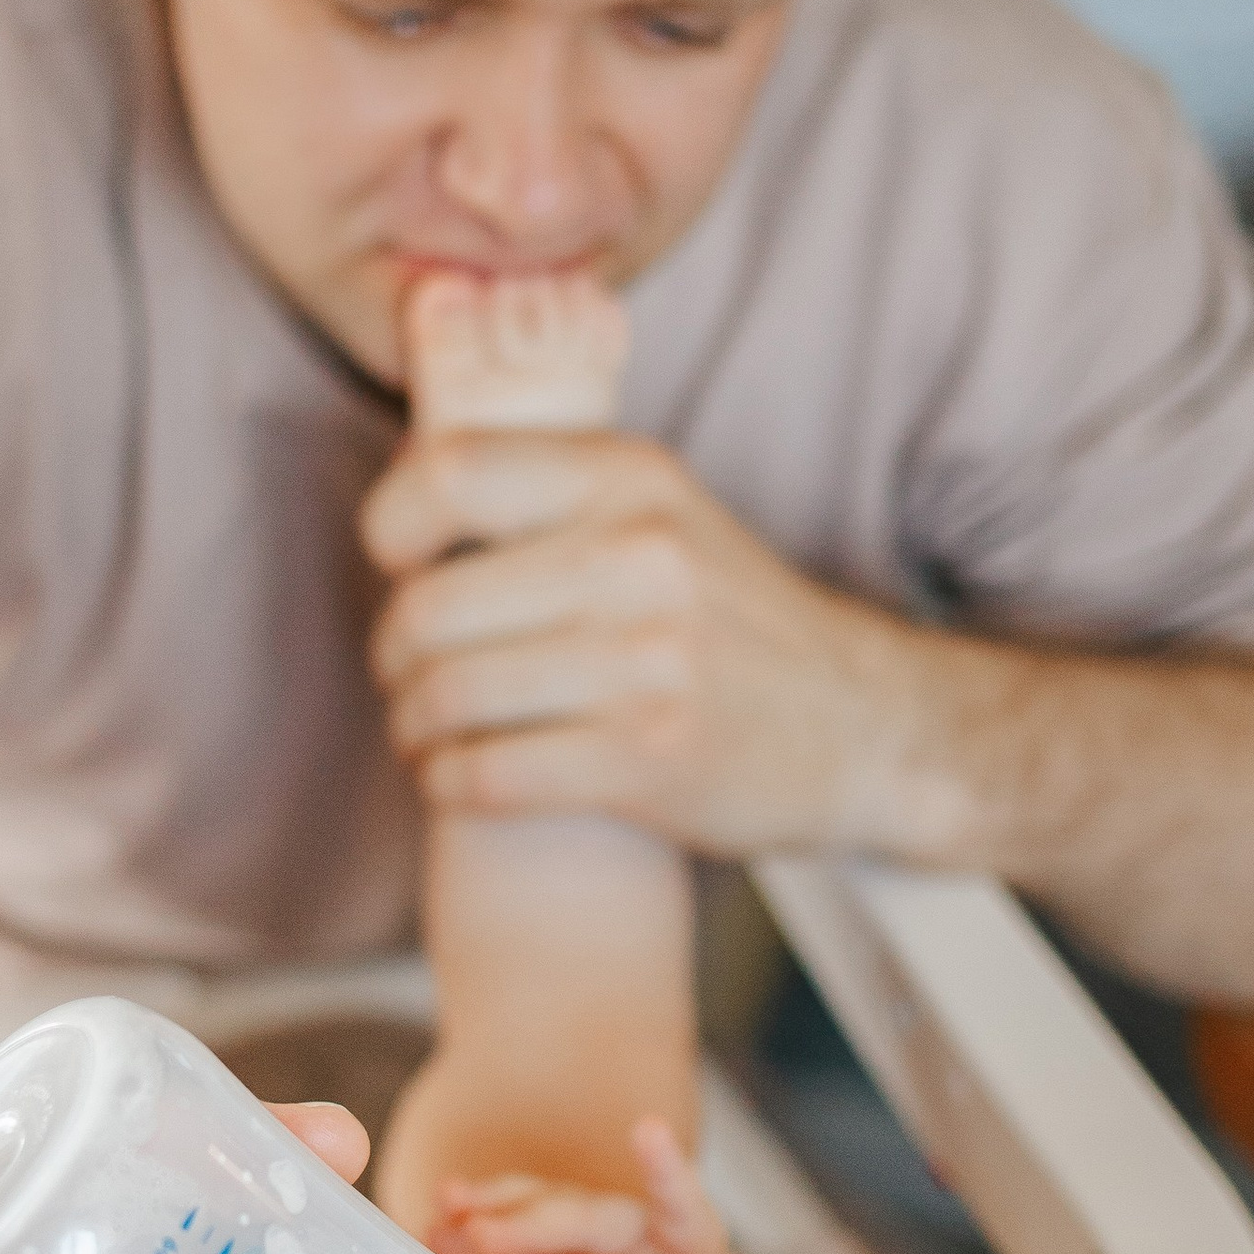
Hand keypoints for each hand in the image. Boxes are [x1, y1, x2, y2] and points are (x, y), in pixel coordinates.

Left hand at [362, 429, 901, 853]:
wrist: (863, 726)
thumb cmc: (733, 624)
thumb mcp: (667, 515)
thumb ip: (558, 493)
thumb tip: (414, 494)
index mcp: (631, 479)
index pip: (452, 471)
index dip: (391, 523)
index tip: (398, 563)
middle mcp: (638, 559)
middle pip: (430, 606)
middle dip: (393, 654)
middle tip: (405, 673)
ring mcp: (646, 663)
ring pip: (448, 695)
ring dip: (412, 725)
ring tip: (426, 730)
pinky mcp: (647, 760)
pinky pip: (488, 773)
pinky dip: (447, 782)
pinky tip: (457, 777)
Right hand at [433, 1119, 808, 1253]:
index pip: (683, 1209)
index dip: (665, 1170)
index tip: (649, 1131)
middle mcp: (645, 1238)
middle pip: (588, 1216)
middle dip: (532, 1221)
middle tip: (478, 1233)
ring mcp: (600, 1245)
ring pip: (547, 1214)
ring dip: (496, 1210)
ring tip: (446, 1210)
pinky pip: (520, 1246)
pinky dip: (481, 1236)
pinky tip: (441, 1230)